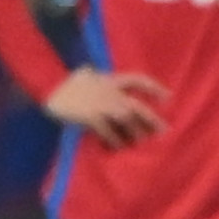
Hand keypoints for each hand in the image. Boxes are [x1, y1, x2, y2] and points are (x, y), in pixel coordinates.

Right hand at [43, 66, 167, 148]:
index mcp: (111, 80)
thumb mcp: (87, 74)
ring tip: (140, 142)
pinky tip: (118, 147)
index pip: (137, 80)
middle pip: (136, 106)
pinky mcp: (90, 116)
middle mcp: (109, 92)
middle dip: (151, 119)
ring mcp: (100, 104)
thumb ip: (96, 75)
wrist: (50, 87)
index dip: (154, 88)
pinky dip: (114, 140)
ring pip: (125, 119)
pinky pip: (107, 131)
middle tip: (163, 131)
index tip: (168, 97)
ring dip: (134, 132)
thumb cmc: (69, 82)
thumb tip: (93, 71)